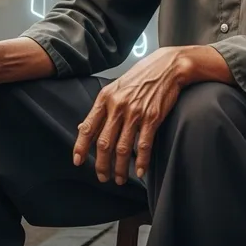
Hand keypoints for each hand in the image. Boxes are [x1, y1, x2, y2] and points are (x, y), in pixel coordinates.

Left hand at [73, 47, 189, 184]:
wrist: (167, 66)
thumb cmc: (141, 76)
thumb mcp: (116, 87)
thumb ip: (101, 108)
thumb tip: (83, 127)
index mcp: (106, 97)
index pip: (88, 127)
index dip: (81, 147)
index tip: (78, 161)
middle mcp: (118, 105)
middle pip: (104, 143)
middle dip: (101, 164)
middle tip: (102, 177)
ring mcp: (135, 112)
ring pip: (122, 148)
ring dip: (119, 168)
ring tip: (120, 178)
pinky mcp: (152, 117)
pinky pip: (143, 145)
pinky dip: (141, 161)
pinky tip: (139, 171)